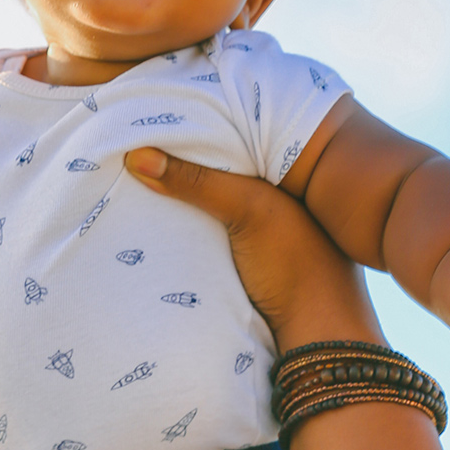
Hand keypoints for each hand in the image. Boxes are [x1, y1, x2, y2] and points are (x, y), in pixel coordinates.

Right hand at [124, 148, 384, 352]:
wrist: (315, 332)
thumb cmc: (295, 263)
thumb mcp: (247, 209)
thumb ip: (196, 182)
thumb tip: (135, 156)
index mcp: (284, 170)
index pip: (231, 135)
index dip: (196, 125)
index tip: (154, 117)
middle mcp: (272, 190)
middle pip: (216, 165)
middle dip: (181, 156)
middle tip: (135, 138)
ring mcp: (257, 224)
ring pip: (208, 196)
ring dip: (179, 191)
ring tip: (134, 167)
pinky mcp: (242, 253)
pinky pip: (205, 226)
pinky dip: (184, 219)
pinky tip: (154, 211)